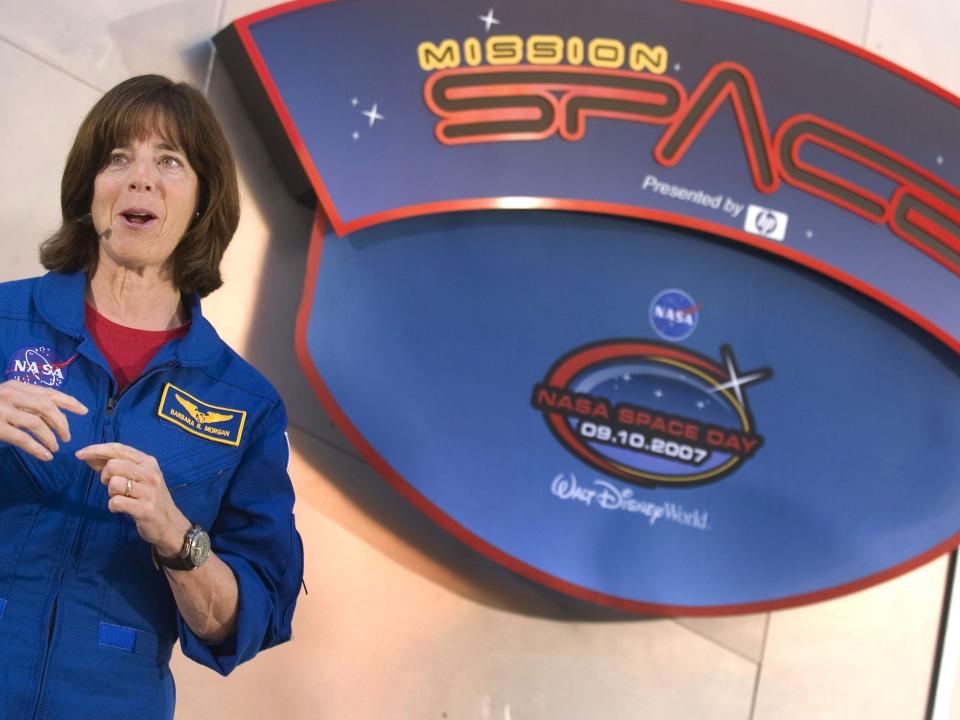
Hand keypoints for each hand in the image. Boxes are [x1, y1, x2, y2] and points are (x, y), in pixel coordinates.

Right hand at [0, 380, 87, 460]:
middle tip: (67, 437)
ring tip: (56, 448)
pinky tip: (46, 456)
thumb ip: (32, 405)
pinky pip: (23, 439)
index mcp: (17, 386)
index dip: (69, 402)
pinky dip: (37, 448)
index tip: (84, 411)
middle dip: (61, 423)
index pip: (49, 393)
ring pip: (36, 423)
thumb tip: (62, 418)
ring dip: (50, 437)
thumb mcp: (9, 399)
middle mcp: (11, 394)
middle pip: (46, 407)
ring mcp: (2, 410)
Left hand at [75, 442, 190, 555]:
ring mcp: (148, 491)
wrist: (169, 523)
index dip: (96, 450)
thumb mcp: (137, 478)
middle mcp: (150, 473)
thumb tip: (89, 457)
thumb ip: (115, 466)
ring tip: (121, 498)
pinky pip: (115, 502)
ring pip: (114, 484)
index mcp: (148, 462)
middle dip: (104, 476)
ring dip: (111, 493)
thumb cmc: (149, 498)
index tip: (79, 454)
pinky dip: (113, 507)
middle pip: (113, 465)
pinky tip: (122, 509)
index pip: (119, 449)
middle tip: (110, 486)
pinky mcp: (144, 508)